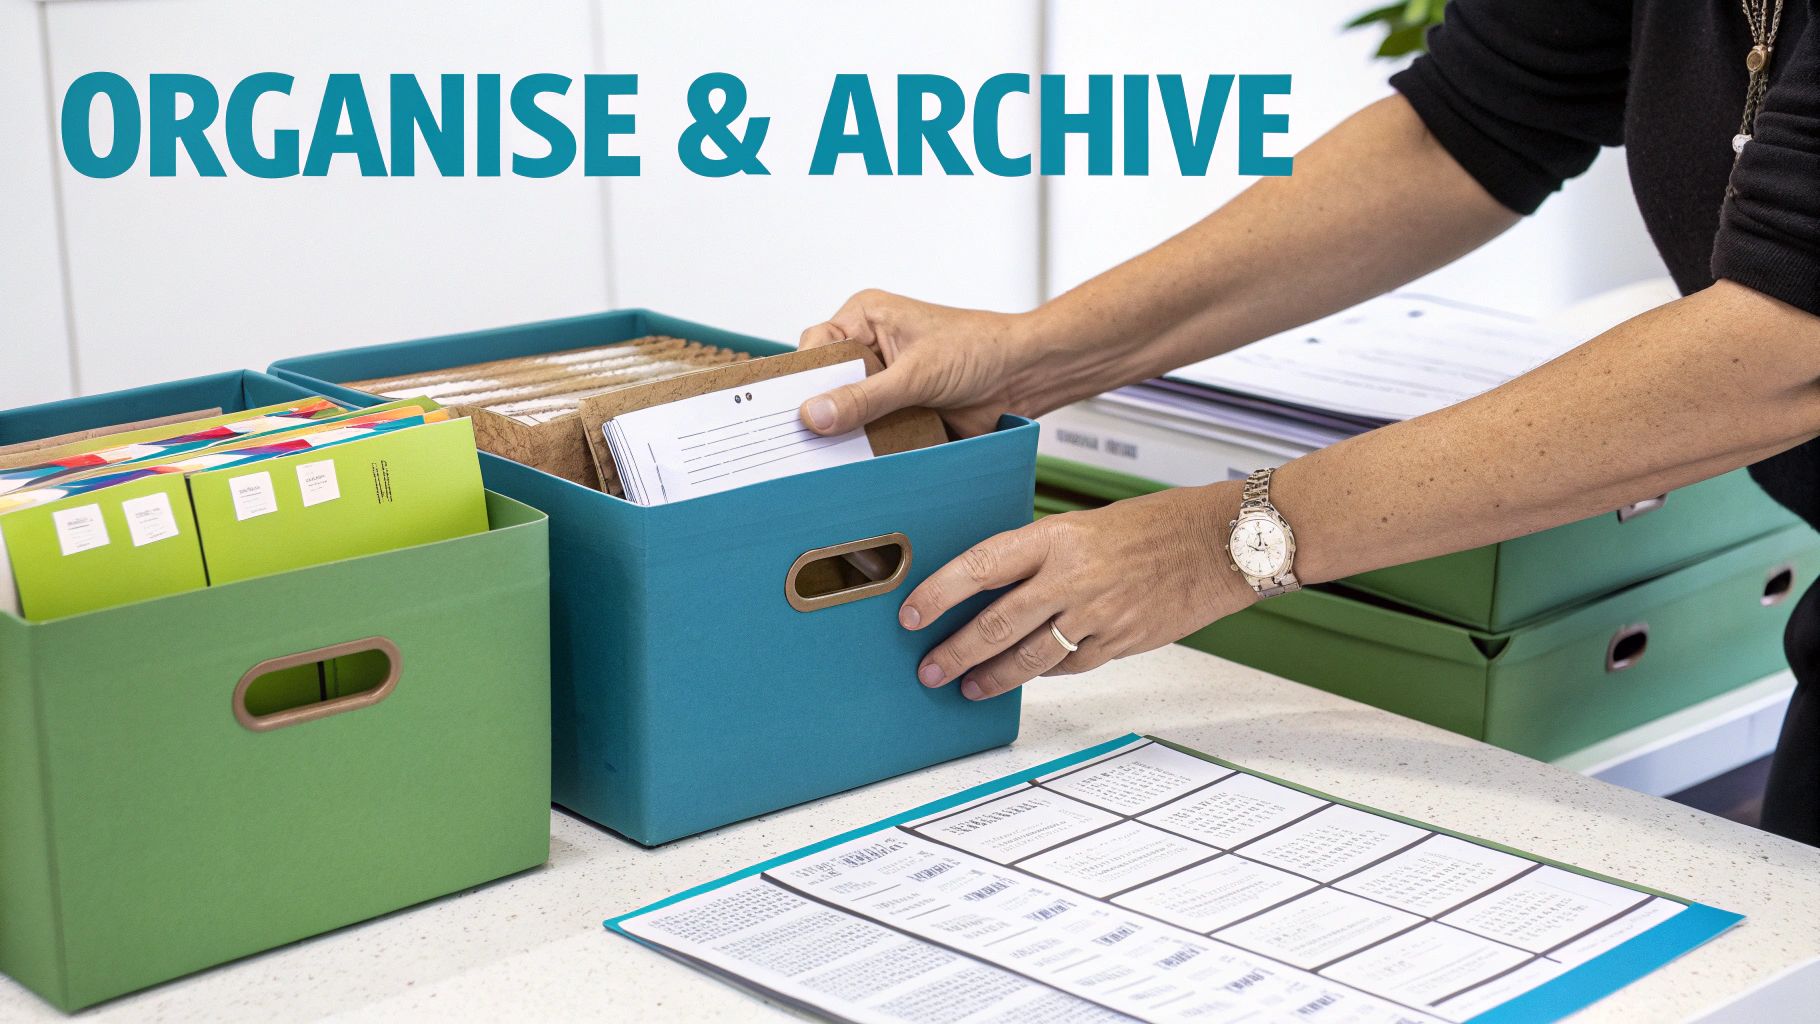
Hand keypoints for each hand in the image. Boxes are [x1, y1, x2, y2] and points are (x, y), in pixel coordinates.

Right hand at [797, 289, 1039, 437]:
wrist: (1025, 375)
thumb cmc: (980, 348)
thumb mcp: (915, 374)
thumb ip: (864, 398)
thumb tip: (815, 415)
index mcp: (866, 317)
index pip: (815, 347)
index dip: (801, 379)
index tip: (788, 412)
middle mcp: (870, 347)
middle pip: (826, 383)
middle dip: (822, 411)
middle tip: (803, 441)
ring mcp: (884, 382)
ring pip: (847, 412)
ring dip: (847, 434)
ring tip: (829, 458)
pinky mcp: (898, 411)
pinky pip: (871, 432)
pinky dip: (869, 447)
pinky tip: (861, 463)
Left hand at [902, 482, 1257, 699]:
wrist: (1219, 544)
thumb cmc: (1156, 525)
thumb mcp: (1086, 524)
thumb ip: (1042, 554)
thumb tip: (996, 586)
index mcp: (1057, 537)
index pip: (980, 566)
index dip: (940, 593)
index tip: (912, 613)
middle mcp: (1072, 577)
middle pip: (997, 623)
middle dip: (955, 651)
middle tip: (929, 668)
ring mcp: (1097, 615)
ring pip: (1028, 656)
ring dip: (991, 676)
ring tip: (968, 686)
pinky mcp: (1119, 642)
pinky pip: (1068, 666)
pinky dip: (1043, 673)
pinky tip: (1025, 677)